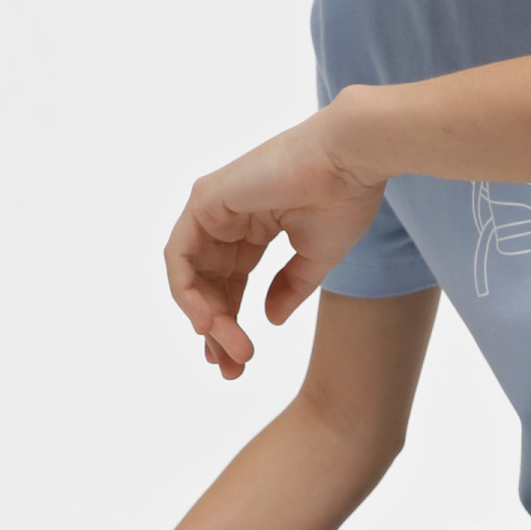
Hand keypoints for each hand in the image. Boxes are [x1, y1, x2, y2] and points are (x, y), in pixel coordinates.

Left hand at [164, 102, 384, 378]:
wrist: (350, 161)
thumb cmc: (343, 198)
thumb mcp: (315, 260)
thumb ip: (289, 289)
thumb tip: (269, 321)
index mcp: (254, 227)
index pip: (230, 282)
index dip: (232, 323)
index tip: (241, 360)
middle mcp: (227, 217)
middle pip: (208, 284)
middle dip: (218, 330)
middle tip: (232, 368)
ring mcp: (212, 207)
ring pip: (191, 276)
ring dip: (206, 320)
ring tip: (228, 351)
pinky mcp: (205, 201)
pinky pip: (180, 256)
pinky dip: (187, 292)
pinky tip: (207, 323)